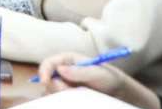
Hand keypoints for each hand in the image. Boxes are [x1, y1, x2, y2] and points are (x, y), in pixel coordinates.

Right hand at [38, 54, 160, 108]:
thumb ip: (80, 71)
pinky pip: (56, 99)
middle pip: (47, 79)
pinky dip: (62, 101)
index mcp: (67, 60)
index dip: (43, 71)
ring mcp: (63, 83)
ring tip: (79, 96)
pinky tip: (75, 101)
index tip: (45, 82)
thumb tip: (60, 69)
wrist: (118, 92)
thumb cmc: (109, 78)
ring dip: (61, 95)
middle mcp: (61, 71)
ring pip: (50, 90)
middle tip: (72, 92)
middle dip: (57, 87)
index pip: (48, 63)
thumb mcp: (98, 73)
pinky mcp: (65, 94)